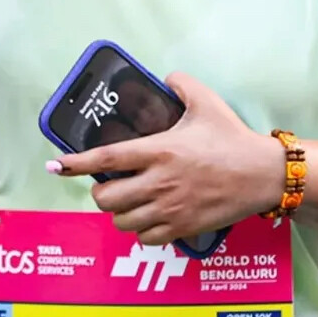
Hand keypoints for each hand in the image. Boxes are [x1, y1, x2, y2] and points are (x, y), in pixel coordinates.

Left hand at [52, 73, 284, 245]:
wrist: (263, 175)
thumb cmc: (233, 138)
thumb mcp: (207, 101)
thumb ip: (181, 84)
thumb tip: (165, 78)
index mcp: (159, 150)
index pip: (106, 157)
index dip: (75, 164)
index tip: (55, 166)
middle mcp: (158, 182)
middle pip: (106, 198)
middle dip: (101, 192)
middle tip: (111, 184)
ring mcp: (169, 209)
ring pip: (122, 222)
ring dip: (119, 213)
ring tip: (128, 202)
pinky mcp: (182, 228)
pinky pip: (146, 238)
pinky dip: (141, 231)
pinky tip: (148, 219)